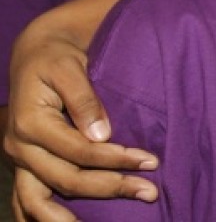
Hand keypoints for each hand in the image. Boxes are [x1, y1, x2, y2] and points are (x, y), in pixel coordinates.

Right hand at [4, 30, 157, 218]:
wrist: (35, 54)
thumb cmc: (57, 57)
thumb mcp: (71, 66)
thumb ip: (85, 99)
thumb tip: (102, 133)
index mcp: (32, 123)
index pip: (79, 151)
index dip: (115, 159)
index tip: (150, 162)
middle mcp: (20, 146)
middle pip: (67, 180)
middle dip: (111, 187)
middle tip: (150, 192)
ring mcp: (19, 160)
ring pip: (40, 201)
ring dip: (72, 218)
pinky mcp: (25, 165)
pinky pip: (25, 202)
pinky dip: (41, 219)